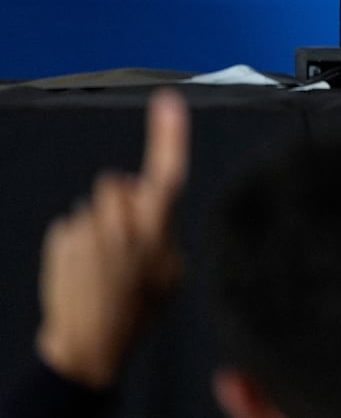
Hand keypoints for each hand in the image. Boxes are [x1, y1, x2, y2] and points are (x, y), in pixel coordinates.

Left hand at [35, 89, 189, 388]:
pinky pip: (72, 223)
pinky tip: (84, 270)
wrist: (89, 347)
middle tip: (126, 239)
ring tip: (103, 262)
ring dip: (100, 224)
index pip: (167, 173)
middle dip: (122, 201)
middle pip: (120, 184)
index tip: (168, 101)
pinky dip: (78, 241)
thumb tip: (147, 204)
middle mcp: (121, 227)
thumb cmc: (137, 310)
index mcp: (156, 233)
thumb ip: (165, 233)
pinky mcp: (61, 239)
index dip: (169, 135)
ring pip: (95, 205)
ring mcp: (87, 231)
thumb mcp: (172, 275)